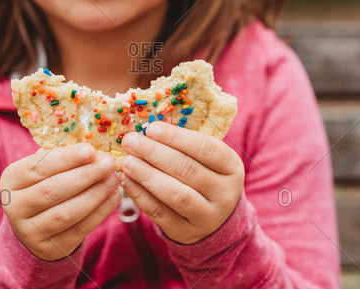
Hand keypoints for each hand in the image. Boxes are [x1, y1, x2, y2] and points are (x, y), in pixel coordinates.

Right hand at [0, 144, 118, 260]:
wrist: (36, 225)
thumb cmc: (45, 184)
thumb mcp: (46, 168)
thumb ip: (62, 155)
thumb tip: (93, 142)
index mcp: (11, 180)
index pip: (39, 167)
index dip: (66, 158)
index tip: (91, 150)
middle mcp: (14, 207)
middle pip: (53, 190)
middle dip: (85, 175)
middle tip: (108, 163)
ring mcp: (30, 231)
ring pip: (67, 212)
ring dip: (95, 194)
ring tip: (114, 180)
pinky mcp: (50, 248)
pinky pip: (79, 229)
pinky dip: (100, 212)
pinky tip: (114, 197)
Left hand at [118, 121, 243, 244]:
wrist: (214, 220)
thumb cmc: (204, 177)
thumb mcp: (207, 160)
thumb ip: (184, 144)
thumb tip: (146, 126)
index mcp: (232, 167)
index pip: (205, 148)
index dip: (176, 137)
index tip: (150, 128)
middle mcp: (225, 193)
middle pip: (187, 169)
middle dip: (154, 153)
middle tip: (131, 141)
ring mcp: (208, 216)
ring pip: (175, 194)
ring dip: (147, 175)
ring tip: (127, 162)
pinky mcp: (186, 232)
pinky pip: (160, 213)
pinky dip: (140, 195)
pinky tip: (127, 180)